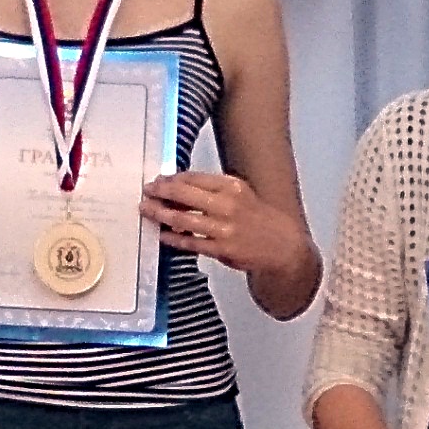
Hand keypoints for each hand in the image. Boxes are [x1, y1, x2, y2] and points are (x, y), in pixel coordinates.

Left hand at [143, 172, 308, 281]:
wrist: (282, 245)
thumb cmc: (257, 218)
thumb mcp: (240, 193)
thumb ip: (213, 190)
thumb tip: (180, 187)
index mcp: (232, 187)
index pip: (194, 178)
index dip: (171, 179)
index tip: (158, 180)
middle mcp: (228, 205)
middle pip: (184, 194)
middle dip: (161, 192)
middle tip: (147, 191)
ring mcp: (224, 228)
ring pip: (184, 219)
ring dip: (161, 214)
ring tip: (147, 210)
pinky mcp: (222, 249)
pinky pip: (191, 242)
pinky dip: (173, 238)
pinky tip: (162, 234)